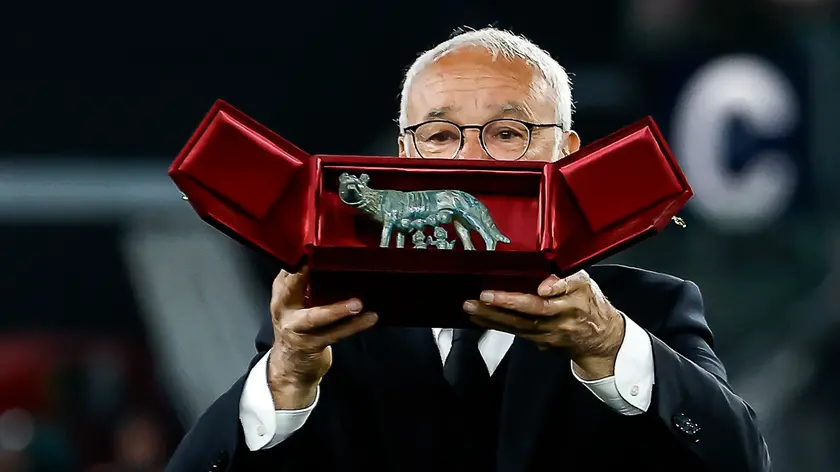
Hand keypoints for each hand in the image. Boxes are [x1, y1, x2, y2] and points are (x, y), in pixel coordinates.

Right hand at [268, 266, 377, 408]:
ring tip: (358, 303)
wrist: (291, 366)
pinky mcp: (312, 344)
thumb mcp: (295, 300)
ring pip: (317, 316)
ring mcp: (296, 328)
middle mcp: (284, 308)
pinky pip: (335, 334)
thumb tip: (334, 254)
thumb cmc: (299, 325)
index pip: (288, 269)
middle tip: (329, 264)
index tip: (314, 244)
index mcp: (282, 292)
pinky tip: (370, 318)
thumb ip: (306, 281)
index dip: (300, 257)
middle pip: (293, 288)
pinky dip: (354, 325)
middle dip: (306, 275)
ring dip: (338, 310)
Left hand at [463, 270, 624, 379]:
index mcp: (576, 298)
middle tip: (484, 295)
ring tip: (471, 307)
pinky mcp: (540, 340)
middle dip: (507, 303)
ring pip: (519, 324)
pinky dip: (494, 325)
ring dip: (492, 316)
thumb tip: (545, 283)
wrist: (601, 339)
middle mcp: (563, 317)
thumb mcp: (586, 285)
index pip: (568, 289)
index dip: (555, 287)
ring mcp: (550, 332)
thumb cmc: (589, 304)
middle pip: (535, 310)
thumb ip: (567, 280)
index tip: (542, 286)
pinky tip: (478, 318)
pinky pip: (515, 332)